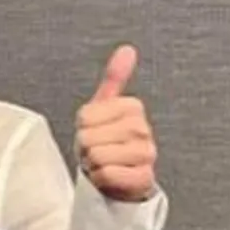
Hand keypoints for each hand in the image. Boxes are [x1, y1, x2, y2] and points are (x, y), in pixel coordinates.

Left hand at [75, 45, 157, 201]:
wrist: (120, 180)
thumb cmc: (108, 144)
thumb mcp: (105, 109)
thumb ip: (114, 79)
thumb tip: (127, 49)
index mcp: (133, 108)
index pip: (85, 117)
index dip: (82, 129)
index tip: (95, 134)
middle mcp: (142, 129)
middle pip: (89, 137)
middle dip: (87, 149)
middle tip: (98, 152)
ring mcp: (146, 154)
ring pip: (97, 156)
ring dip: (93, 165)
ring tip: (104, 164)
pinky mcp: (143, 178)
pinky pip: (107, 174)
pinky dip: (101, 179)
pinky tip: (110, 177)